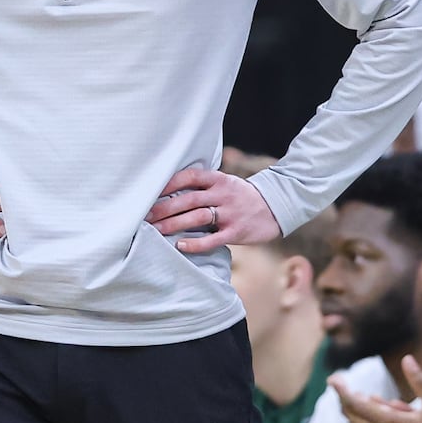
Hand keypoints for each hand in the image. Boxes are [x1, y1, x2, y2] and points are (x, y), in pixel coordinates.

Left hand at [146, 169, 279, 253]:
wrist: (276, 207)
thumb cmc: (243, 197)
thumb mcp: (226, 183)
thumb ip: (203, 186)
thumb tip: (170, 190)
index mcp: (219, 180)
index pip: (189, 177)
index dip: (168, 184)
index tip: (149, 191)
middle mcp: (223, 194)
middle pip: (188, 199)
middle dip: (164, 208)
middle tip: (145, 216)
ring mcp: (230, 213)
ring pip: (197, 218)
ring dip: (174, 224)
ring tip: (156, 230)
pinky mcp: (236, 232)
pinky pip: (212, 239)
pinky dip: (195, 243)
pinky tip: (180, 245)